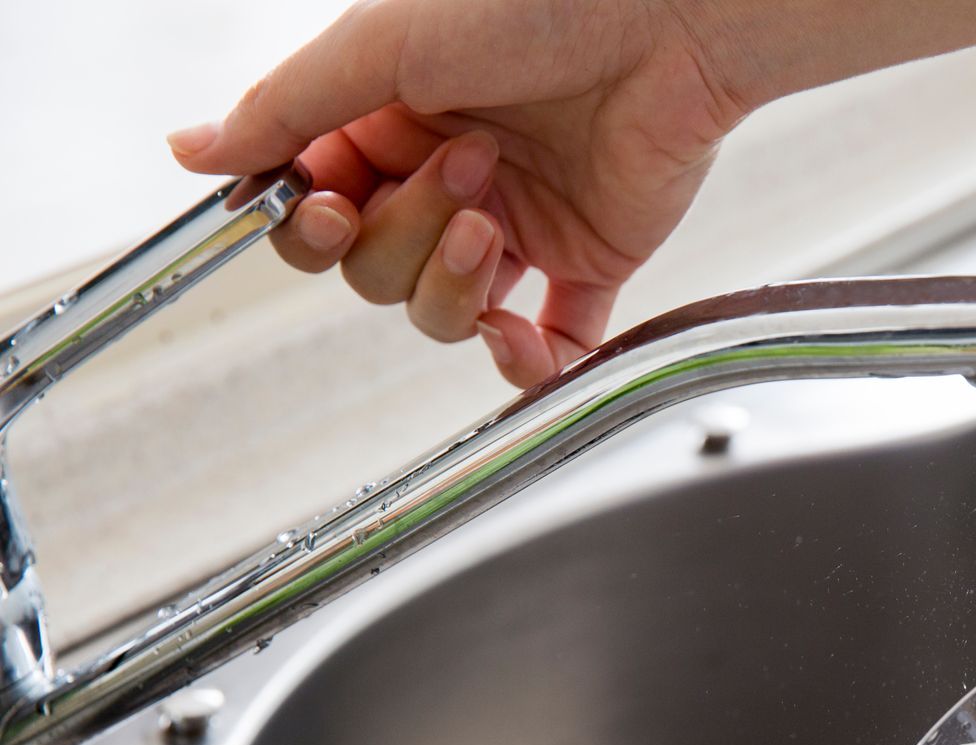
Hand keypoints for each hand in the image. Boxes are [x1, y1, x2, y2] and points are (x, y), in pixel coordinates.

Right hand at [166, 0, 975, 386]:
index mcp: (390, 121)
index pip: (318, 212)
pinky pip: (546, 345)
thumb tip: (192, 149)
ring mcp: (515, 226)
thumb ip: (288, 106)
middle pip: (374, 274)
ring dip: (453, 281)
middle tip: (460, 171)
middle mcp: (446, 176)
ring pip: (440, 312)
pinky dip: (524, 363)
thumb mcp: (385, 43)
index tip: (330, 207)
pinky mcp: (586, 263)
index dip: (316, 228)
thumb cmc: (541, 2)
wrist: (670, 20)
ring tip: (495, 216)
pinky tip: (513, 336)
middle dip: (403, 237)